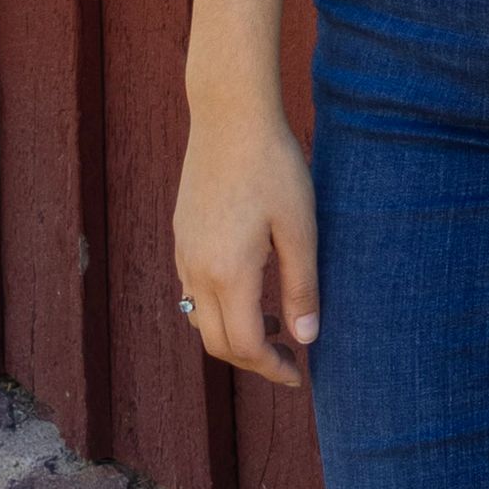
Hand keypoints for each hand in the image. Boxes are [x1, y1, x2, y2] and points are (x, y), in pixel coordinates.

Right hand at [172, 103, 319, 388]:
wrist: (230, 115)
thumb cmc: (273, 166)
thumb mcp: (299, 227)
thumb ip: (301, 287)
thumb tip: (306, 339)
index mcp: (228, 274)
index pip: (245, 346)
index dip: (273, 368)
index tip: (299, 374)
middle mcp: (197, 270)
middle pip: (216, 343)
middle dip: (252, 359)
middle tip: (289, 356)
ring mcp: (184, 252)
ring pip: (200, 319)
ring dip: (233, 334)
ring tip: (273, 323)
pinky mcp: (182, 235)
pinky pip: (193, 291)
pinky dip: (218, 308)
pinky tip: (248, 287)